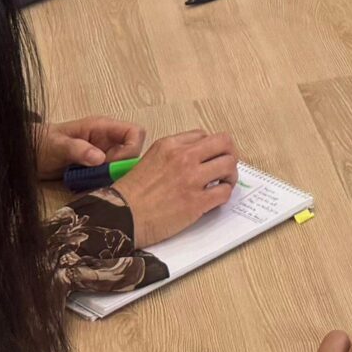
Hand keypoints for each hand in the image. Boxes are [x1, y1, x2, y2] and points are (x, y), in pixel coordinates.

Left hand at [31, 114, 145, 180]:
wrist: (28, 155)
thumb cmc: (41, 143)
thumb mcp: (57, 145)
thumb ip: (77, 149)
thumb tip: (100, 158)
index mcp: (103, 127)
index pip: (135, 133)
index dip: (131, 149)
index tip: (113, 164)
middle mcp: (108, 140)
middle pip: (133, 153)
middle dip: (122, 167)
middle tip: (101, 176)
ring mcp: (104, 155)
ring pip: (124, 167)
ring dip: (113, 177)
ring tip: (92, 182)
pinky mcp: (98, 169)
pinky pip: (111, 177)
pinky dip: (105, 183)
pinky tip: (90, 186)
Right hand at [109, 129, 238, 244]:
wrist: (122, 216)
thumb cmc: (130, 193)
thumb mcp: (148, 160)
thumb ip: (171, 155)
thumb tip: (194, 159)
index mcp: (170, 145)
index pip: (204, 135)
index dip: (211, 147)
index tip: (211, 158)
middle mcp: (183, 157)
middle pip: (224, 143)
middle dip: (229, 155)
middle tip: (225, 168)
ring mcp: (192, 178)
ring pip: (229, 165)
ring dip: (230, 175)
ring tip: (222, 184)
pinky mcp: (197, 202)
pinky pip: (224, 192)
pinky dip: (224, 195)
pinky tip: (216, 199)